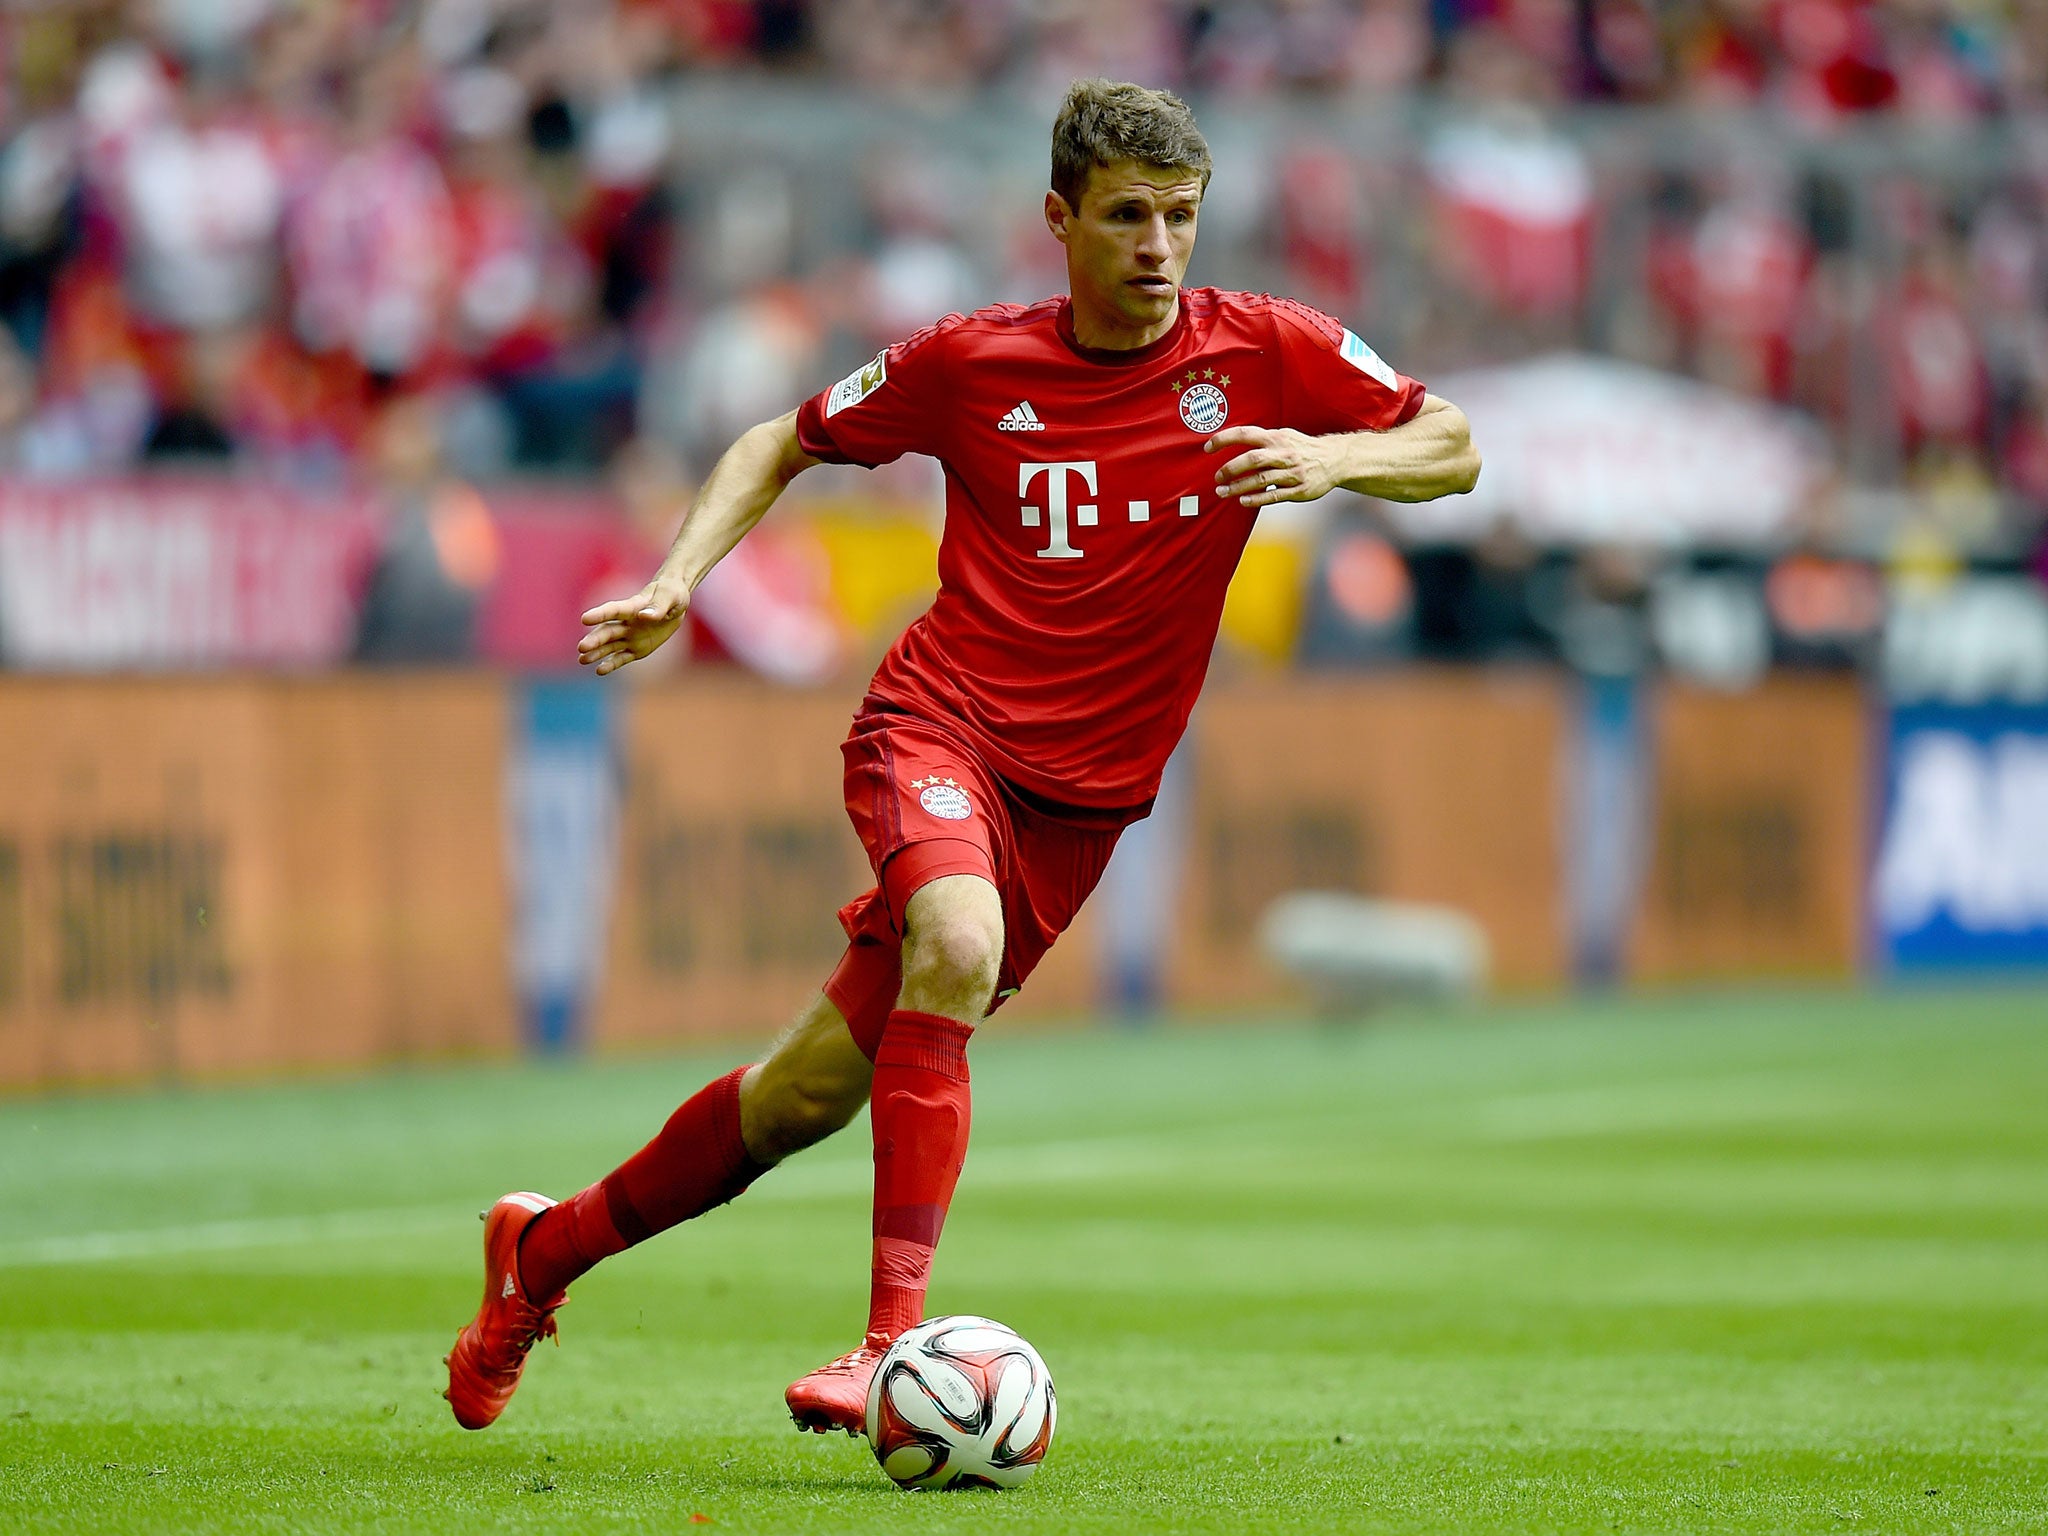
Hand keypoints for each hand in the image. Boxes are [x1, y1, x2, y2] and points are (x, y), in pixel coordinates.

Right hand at [578, 578, 687, 674]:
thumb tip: (644, 616)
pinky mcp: (637, 649)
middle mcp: (627, 622)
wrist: (675, 602)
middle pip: (608, 631)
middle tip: (581, 647)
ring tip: (582, 660)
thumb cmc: (672, 594)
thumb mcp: (671, 597)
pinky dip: (611, 664)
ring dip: (596, 653)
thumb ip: (659, 606)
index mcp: (634, 606)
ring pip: (610, 646)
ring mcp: (630, 636)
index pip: (614, 610)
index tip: (584, 619)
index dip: (600, 614)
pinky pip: (622, 657)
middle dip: (595, 639)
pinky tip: (599, 670)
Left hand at [1206, 425, 1340, 508]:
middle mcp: (1283, 454)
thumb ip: (1262, 440)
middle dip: (1231, 468)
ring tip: (1222, 492)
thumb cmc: (1303, 448)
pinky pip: (1275, 495)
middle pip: (1253, 459)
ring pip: (1261, 480)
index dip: (1224, 439)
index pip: (1245, 434)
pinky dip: (1257, 499)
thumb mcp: (1284, 436)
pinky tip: (1243, 501)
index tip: (1208, 448)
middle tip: (1218, 477)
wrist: (1336, 459)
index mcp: (1276, 438)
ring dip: (1239, 487)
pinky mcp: (1299, 489)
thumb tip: (1235, 440)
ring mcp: (1292, 472)